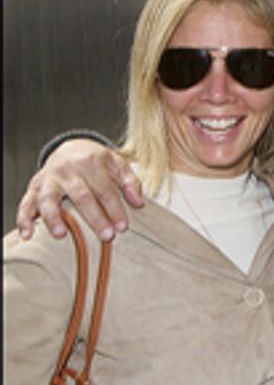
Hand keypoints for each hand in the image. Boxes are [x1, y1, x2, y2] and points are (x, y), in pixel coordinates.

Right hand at [16, 139, 143, 241]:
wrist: (70, 147)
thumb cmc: (97, 161)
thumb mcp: (117, 164)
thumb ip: (130, 181)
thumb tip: (138, 203)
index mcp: (91, 163)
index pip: (105, 189)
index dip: (115, 209)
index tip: (122, 227)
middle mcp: (68, 170)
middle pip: (81, 196)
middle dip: (94, 218)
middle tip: (106, 236)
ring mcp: (49, 179)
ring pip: (49, 199)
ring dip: (54, 218)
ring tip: (62, 235)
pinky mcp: (34, 187)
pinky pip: (25, 203)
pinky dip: (24, 219)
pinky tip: (28, 234)